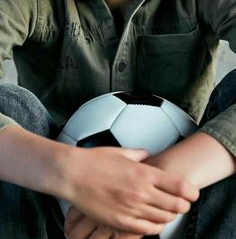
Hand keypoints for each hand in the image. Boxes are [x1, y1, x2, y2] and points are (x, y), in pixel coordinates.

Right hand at [62, 146, 198, 235]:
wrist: (73, 175)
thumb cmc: (95, 162)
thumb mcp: (121, 152)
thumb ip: (139, 154)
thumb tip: (148, 155)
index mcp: (143, 173)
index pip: (178, 185)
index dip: (190, 191)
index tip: (192, 192)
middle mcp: (141, 192)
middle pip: (176, 205)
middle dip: (183, 205)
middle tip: (183, 202)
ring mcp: (132, 209)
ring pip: (163, 218)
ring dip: (170, 215)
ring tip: (169, 211)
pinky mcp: (121, 222)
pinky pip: (147, 230)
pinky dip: (156, 226)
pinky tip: (155, 222)